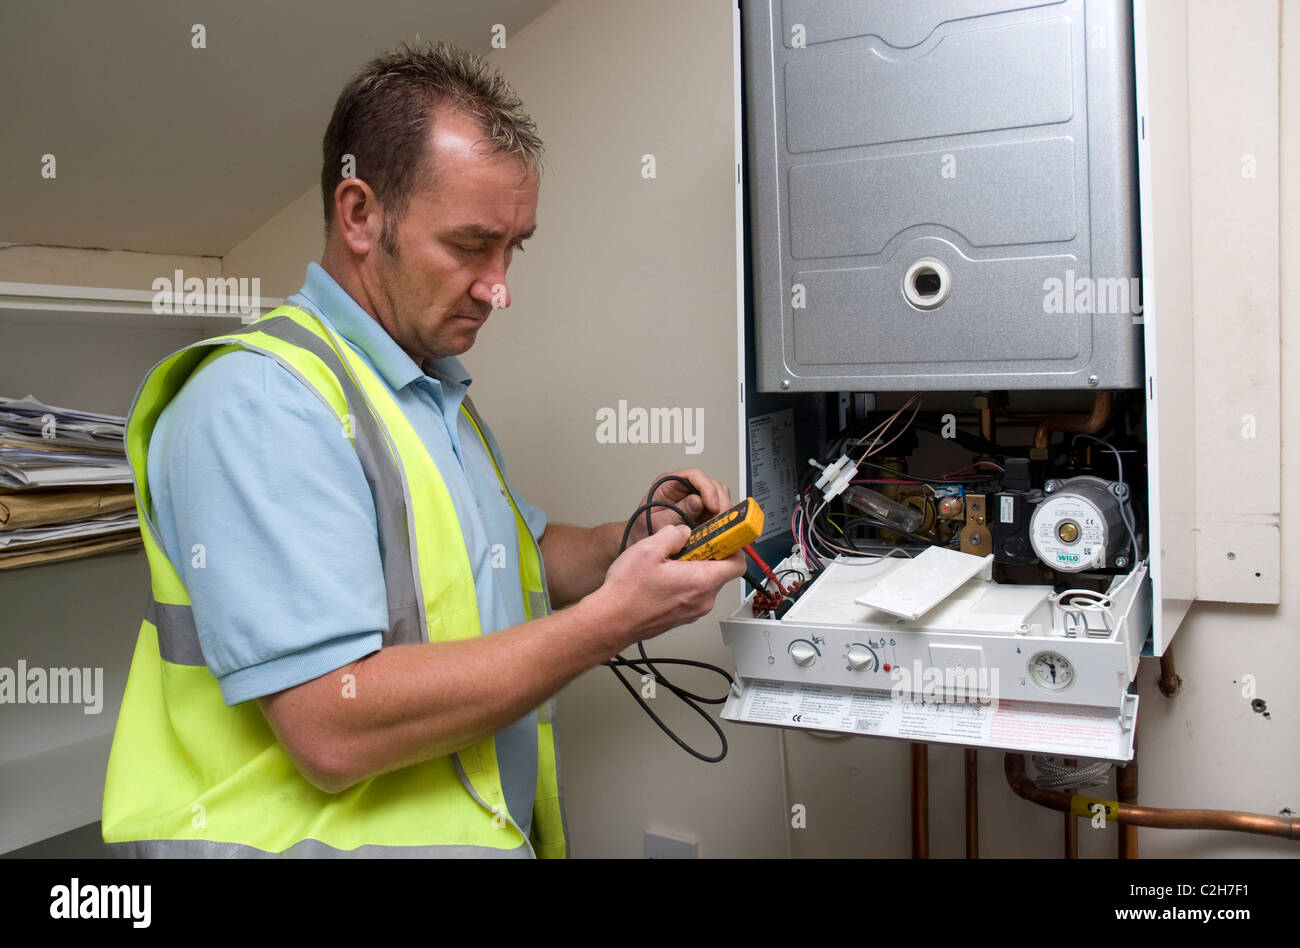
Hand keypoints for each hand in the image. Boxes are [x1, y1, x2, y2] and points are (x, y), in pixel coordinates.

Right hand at [591, 524, 746, 650]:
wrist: (610, 621)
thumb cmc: (627, 592)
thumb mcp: (649, 548)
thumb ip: (674, 534)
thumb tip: (684, 531)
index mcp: (701, 581)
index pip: (738, 563)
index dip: (733, 545)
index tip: (722, 535)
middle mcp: (703, 600)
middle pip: (721, 571)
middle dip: (708, 554)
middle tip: (686, 544)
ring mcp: (693, 611)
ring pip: (706, 582)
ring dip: (695, 568)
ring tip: (669, 562)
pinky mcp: (682, 616)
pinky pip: (694, 594)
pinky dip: (686, 582)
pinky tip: (663, 576)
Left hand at [628, 469, 733, 544]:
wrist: (641, 540)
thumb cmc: (643, 529)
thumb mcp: (658, 522)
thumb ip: (678, 512)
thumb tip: (698, 501)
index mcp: (669, 483)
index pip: (694, 475)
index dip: (707, 488)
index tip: (713, 505)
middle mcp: (683, 487)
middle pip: (710, 483)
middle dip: (719, 500)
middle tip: (723, 517)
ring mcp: (694, 498)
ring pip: (718, 494)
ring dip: (723, 508)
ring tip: (722, 523)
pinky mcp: (701, 510)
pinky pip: (717, 508)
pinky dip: (722, 517)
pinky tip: (720, 526)